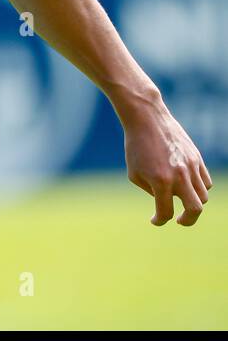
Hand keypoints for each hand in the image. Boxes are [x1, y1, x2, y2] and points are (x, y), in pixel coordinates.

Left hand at [122, 97, 212, 225]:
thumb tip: (166, 202)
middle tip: (179, 220)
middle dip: (188, 220)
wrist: (147, 120)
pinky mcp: (198, 159)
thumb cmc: (136, 147)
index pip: (165, 211)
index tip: (155, 220)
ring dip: (192, 202)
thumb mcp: (135, 173)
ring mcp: (192, 167)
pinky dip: (198, 188)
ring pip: (203, 196)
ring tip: (179, 198)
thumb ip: (152, 192)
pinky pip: (205, 181)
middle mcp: (180, 176)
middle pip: (195, 210)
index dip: (159, 220)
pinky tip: (186, 185)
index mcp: (161, 181)